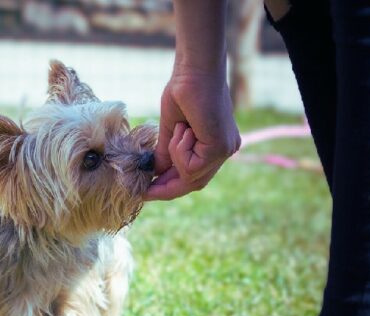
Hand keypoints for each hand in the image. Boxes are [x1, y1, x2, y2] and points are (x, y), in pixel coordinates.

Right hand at [145, 72, 240, 200]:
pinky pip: (191, 165)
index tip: (146, 191)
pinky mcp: (220, 147)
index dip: (169, 187)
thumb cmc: (183, 90)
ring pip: (191, 176)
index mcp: (216, 145)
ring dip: (174, 157)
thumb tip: (154, 174)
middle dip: (167, 187)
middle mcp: (225, 150)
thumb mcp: (171, 129)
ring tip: (176, 130)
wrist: (194, 69)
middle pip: (195, 183)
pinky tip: (184, 128)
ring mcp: (225, 150)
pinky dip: (179, 150)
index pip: (193, 176)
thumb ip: (165, 153)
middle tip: (144, 190)